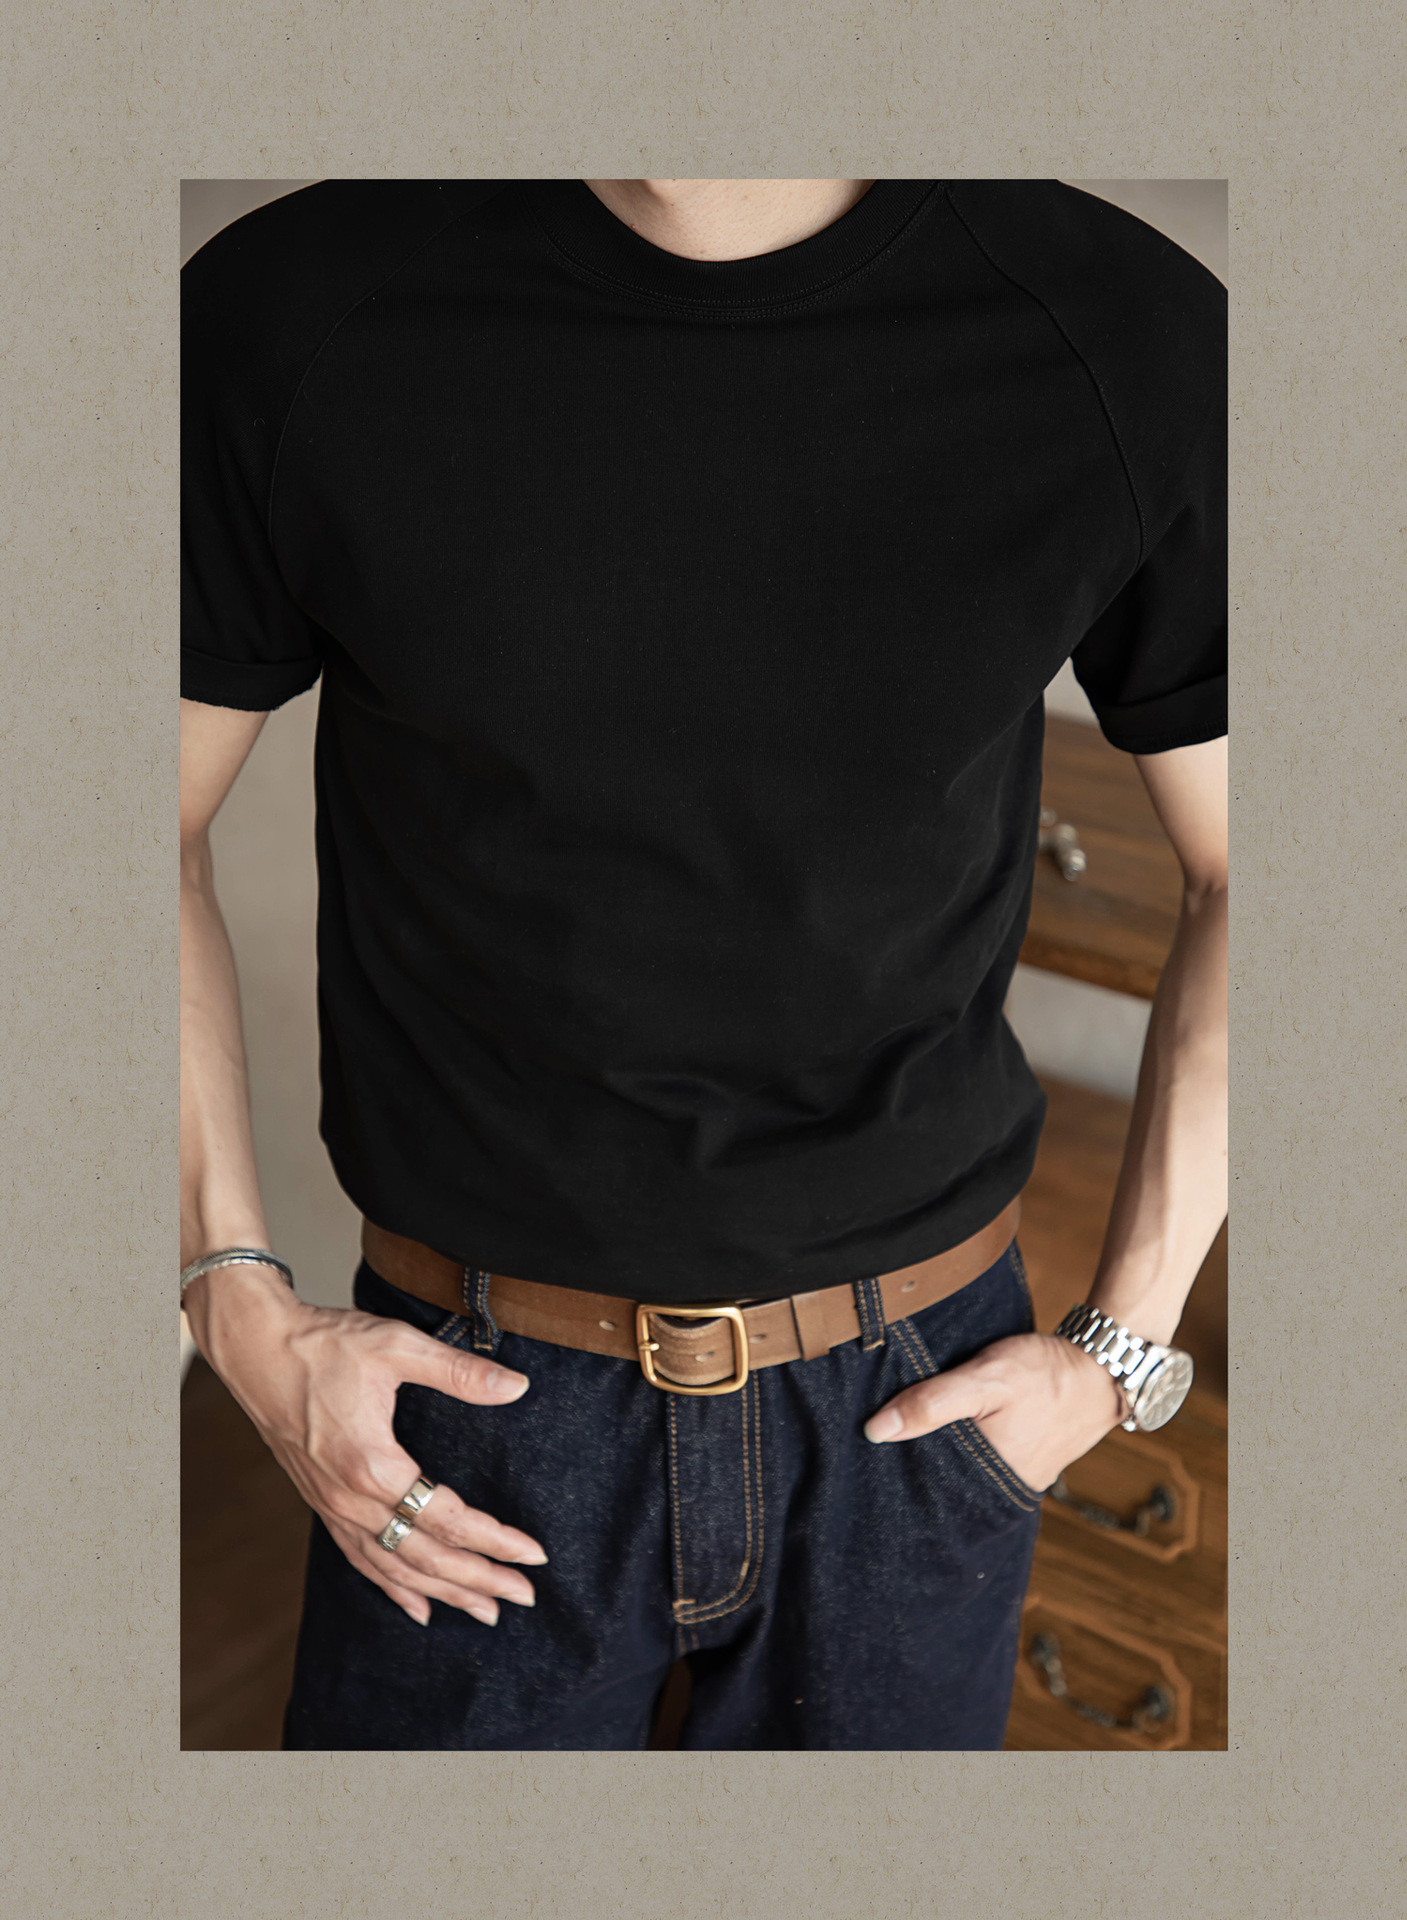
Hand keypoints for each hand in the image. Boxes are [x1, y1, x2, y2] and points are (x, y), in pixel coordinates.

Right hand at [183, 1265, 547, 1627]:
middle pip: (426, 1558)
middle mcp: (351, 1499)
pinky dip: (393, 1587)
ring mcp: (332, 1507)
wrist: (255, 1349)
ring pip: (394, 1568)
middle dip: (479, 1581)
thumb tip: (518, 1386)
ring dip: (443, 1593)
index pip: (449, 1520)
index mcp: (373, 1466)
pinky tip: (419, 1606)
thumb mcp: (397, 1346)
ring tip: (485, 1612)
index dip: (496, 1541)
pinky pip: (360, 1559)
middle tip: (524, 1597)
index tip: (534, 1556)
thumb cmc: (323, 1344)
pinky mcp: (320, 1503)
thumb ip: (460, 1373)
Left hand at [862, 1330, 1127, 1492]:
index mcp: (985, 1476)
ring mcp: (1014, 1481)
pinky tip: (949, 1435)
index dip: (892, 1469)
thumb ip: (932, 1403)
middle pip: (940, 1485)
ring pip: (961, 1477)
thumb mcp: (985, 1378)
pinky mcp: (1024, 1467)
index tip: (866, 1452)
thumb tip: (875, 1431)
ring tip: (909, 1438)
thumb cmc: (1044, 1373)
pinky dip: (965, 1454)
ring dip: (938, 1459)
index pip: (922, 1486)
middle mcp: (999, 1489)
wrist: (1102, 1369)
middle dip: (912, 1468)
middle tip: (881, 1441)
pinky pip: (982, 1468)